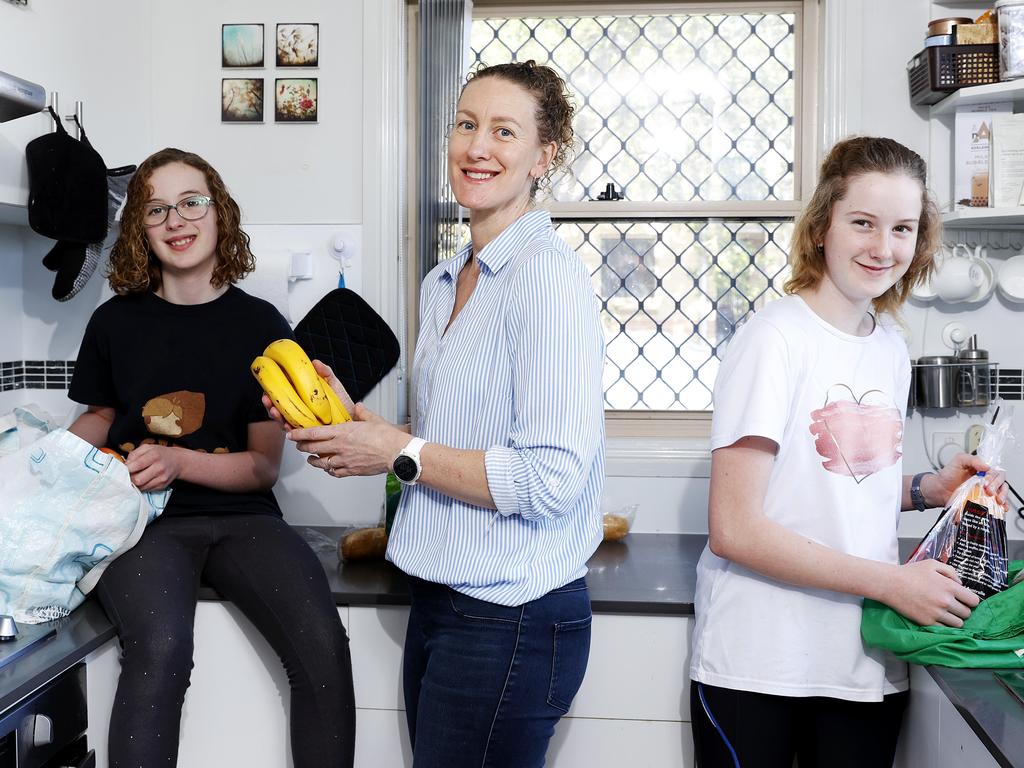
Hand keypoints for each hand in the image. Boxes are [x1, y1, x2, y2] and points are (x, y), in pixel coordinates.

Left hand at [126, 444, 183, 491]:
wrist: (178, 461)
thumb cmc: (160, 454)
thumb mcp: (147, 448)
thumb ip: (134, 454)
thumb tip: (125, 465)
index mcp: (154, 455)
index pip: (137, 465)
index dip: (127, 469)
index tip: (123, 469)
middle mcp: (159, 468)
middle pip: (138, 480)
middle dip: (130, 479)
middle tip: (128, 475)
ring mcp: (162, 478)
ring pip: (141, 487)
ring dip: (135, 484)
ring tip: (134, 478)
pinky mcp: (162, 486)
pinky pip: (146, 489)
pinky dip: (141, 486)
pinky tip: (142, 480)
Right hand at [261, 360, 356, 430]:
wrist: (353, 420)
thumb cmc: (342, 404)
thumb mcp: (334, 385)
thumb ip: (325, 373)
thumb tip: (315, 362)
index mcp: (302, 398)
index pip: (283, 394)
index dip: (273, 391)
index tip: (267, 387)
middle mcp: (299, 411)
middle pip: (278, 409)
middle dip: (269, 404)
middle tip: (267, 399)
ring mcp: (302, 423)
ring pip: (283, 421)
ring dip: (276, 416)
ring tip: (274, 410)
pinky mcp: (308, 434)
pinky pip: (295, 434)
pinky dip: (289, 430)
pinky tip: (287, 425)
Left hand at [290, 404, 407, 477]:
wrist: (397, 453)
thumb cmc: (387, 437)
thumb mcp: (373, 419)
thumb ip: (362, 412)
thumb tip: (358, 407)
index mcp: (343, 432)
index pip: (314, 433)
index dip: (300, 434)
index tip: (292, 434)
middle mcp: (340, 447)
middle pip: (314, 448)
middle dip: (302, 446)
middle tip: (298, 445)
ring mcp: (344, 460)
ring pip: (321, 462)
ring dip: (313, 460)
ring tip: (310, 458)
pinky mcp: (351, 470)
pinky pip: (335, 472)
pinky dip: (329, 470)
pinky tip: (328, 468)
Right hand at [885, 559, 979, 626]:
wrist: (890, 584)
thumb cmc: (910, 572)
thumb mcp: (932, 564)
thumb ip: (950, 571)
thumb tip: (960, 583)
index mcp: (949, 587)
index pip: (973, 601)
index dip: (970, 600)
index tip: (964, 599)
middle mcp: (946, 602)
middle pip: (967, 613)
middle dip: (962, 610)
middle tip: (953, 606)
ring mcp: (936, 613)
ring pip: (958, 624)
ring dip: (954, 619)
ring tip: (946, 613)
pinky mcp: (927, 622)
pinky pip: (945, 629)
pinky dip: (943, 624)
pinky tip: (937, 617)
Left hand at [926, 453, 1007, 506]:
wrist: (939, 490)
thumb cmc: (947, 475)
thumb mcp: (958, 461)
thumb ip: (971, 459)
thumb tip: (986, 466)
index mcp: (982, 470)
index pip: (996, 471)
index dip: (994, 476)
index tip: (986, 481)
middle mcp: (986, 480)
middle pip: (1001, 482)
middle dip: (997, 486)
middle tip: (988, 490)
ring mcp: (985, 491)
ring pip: (1001, 492)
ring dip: (1003, 496)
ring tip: (997, 500)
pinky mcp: (983, 501)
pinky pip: (996, 504)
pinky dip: (1003, 506)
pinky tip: (1002, 508)